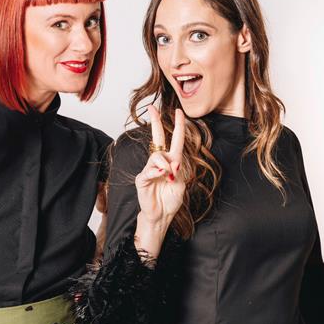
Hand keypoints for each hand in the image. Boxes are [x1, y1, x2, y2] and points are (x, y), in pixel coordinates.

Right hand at [135, 105, 185, 223]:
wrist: (162, 215)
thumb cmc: (171, 199)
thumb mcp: (181, 182)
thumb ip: (178, 170)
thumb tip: (171, 162)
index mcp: (171, 161)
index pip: (174, 140)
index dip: (178, 126)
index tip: (179, 112)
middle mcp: (159, 162)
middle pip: (157, 138)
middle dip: (155, 122)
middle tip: (152, 108)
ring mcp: (149, 169)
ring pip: (156, 155)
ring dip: (165, 163)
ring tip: (169, 175)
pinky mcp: (142, 179)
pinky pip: (149, 170)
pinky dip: (156, 172)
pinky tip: (162, 175)